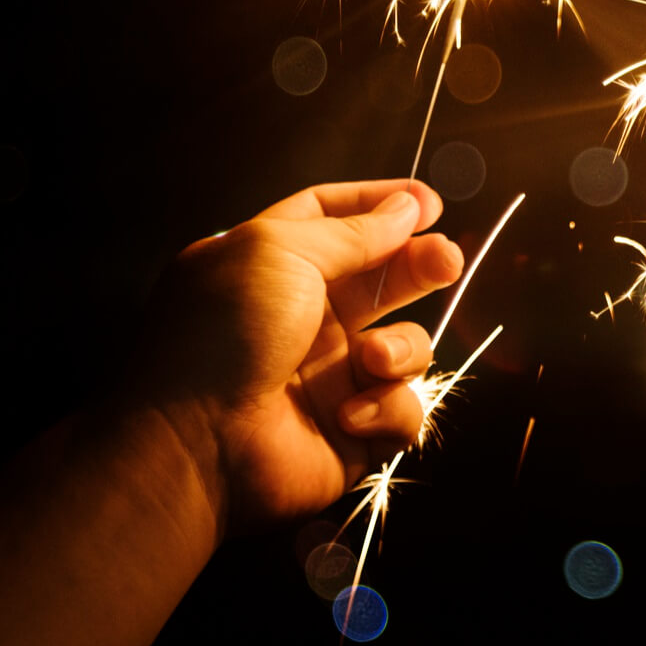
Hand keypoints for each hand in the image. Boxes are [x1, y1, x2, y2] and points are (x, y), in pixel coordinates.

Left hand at [121, 179, 465, 538]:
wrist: (198, 444)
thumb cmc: (222, 336)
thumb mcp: (278, 253)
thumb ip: (352, 231)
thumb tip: (407, 206)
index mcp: (272, 266)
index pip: (332, 219)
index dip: (380, 205)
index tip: (428, 202)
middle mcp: (305, 317)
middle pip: (383, 277)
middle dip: (420, 265)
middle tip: (446, 260)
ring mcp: (332, 375)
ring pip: (407, 345)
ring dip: (401, 347)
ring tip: (370, 358)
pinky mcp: (355, 430)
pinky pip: (404, 409)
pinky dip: (386, 408)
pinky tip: (349, 414)